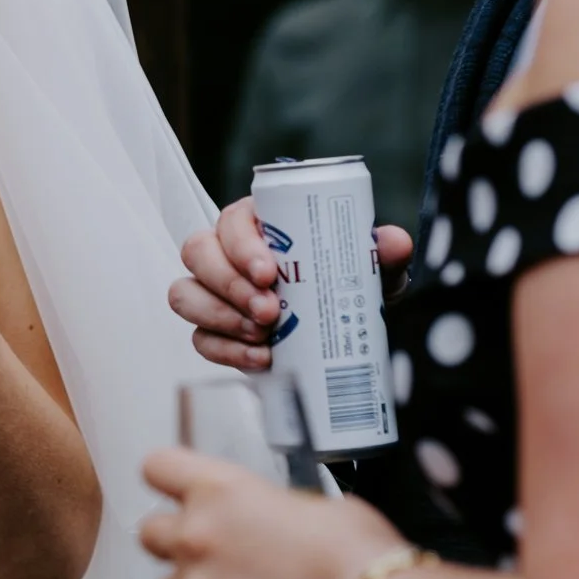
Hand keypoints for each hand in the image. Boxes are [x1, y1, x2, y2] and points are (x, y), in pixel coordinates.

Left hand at [139, 448, 405, 578]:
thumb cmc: (354, 550)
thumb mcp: (316, 504)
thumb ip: (277, 508)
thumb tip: (280, 520)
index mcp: (220, 489)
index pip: (158, 468)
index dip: (168, 479)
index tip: (176, 489)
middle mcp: (197, 534)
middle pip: (149, 532)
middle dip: (173, 542)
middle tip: (207, 551)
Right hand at [170, 197, 412, 370]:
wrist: (343, 329)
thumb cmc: (345, 282)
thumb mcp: (368, 266)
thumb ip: (380, 251)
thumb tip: (393, 243)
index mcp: (255, 224)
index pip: (230, 221)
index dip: (240, 245)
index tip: (268, 273)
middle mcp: (224, 252)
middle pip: (197, 253)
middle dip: (228, 284)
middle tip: (269, 311)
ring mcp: (212, 293)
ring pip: (184, 294)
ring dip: (218, 316)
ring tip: (263, 334)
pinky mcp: (213, 330)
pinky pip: (199, 338)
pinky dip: (225, 350)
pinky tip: (260, 358)